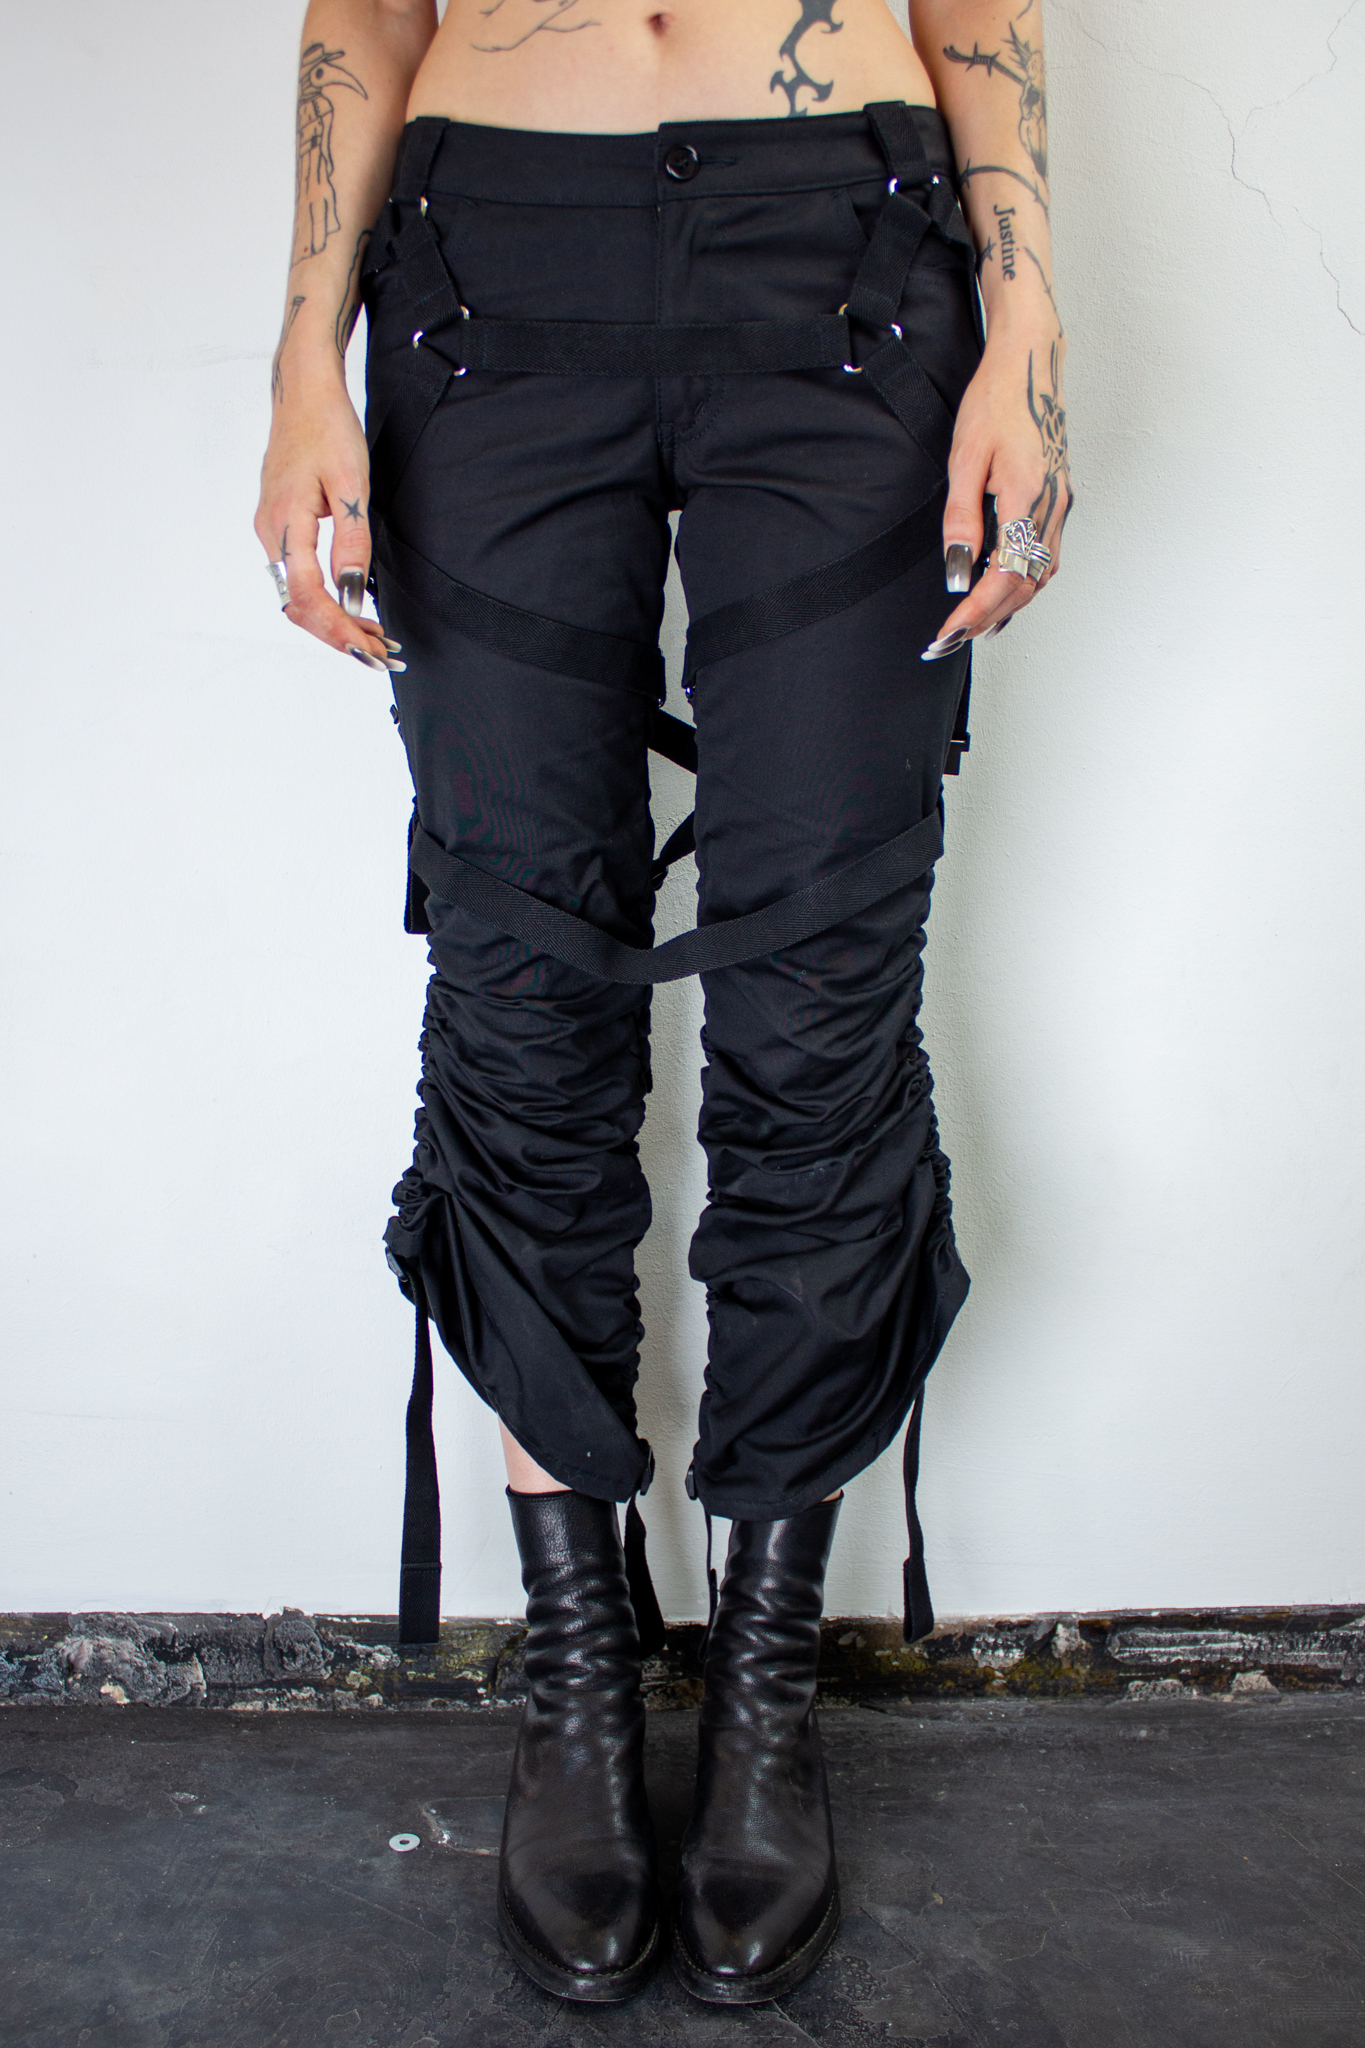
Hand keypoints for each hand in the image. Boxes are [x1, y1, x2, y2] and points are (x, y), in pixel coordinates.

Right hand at [253, 382, 400, 672]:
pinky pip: (298, 576)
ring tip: (374, 639)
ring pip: (298, 593)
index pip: (307, 595)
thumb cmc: (329, 429)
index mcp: (285, 524)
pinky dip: (325, 599)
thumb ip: (351, 542)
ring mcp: (271, 530)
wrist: (303, 391)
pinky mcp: (280, 526)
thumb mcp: (351, 485)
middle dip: (340, 634)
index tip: (368, 648)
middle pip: (299, 604)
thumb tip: (351, 592)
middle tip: (382, 654)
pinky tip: (353, 608)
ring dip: (334, 621)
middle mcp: (270, 533)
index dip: (338, 627)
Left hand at [922, 326, 1071, 657]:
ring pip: (1039, 576)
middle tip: (950, 641)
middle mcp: (1052, 507)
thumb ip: (961, 520)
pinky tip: (1002, 596)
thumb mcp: (965, 459)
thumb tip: (958, 572)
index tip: (949, 632)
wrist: (1030, 364)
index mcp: (1027, 496)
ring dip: (1007, 606)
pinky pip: (1045, 558)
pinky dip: (1023, 585)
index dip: (976, 611)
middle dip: (987, 618)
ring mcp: (1060, 505)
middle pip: (1024, 585)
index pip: (1005, 576)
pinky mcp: (1059, 500)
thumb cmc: (995, 402)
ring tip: (972, 628)